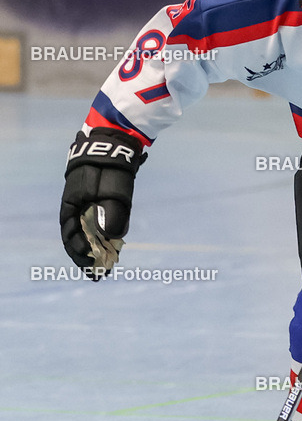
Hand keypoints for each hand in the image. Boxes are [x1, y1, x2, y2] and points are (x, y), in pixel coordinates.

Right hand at [59, 129, 145, 278]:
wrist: (113, 145)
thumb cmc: (109, 168)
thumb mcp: (112, 191)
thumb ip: (112, 212)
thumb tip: (113, 236)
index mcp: (71, 205)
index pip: (70, 235)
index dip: (78, 252)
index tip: (90, 266)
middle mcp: (77, 207)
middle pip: (78, 238)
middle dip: (85, 257)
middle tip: (97, 274)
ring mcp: (88, 205)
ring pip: (88, 233)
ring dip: (95, 250)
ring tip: (104, 267)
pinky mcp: (100, 202)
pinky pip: (97, 224)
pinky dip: (102, 237)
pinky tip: (112, 248)